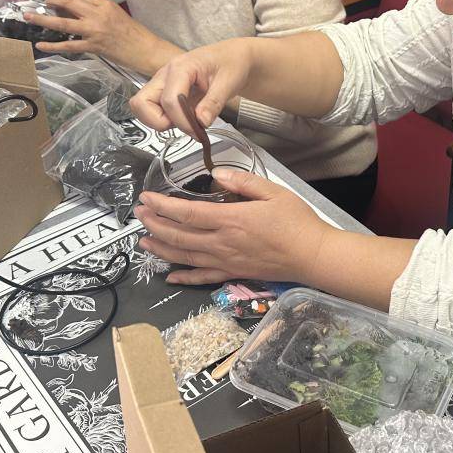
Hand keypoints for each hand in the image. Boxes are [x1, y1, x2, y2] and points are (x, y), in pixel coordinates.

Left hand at [31, 0, 165, 71]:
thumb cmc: (136, 34)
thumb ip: (99, 11)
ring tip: (28, 17)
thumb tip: (79, 11)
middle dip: (52, 2)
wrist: (147, 50)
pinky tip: (41, 45)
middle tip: (42, 4)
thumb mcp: (118, 15)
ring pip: (63, 22)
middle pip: (69, 3)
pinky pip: (68, 45)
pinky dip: (53, 45)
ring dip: (43, 19)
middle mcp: (98, 14)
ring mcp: (94, 30)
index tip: (62, 2)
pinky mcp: (93, 46)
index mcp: (105, 4)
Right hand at [131, 39, 253, 133]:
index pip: (169, 100)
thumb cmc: (231, 63)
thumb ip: (213, 103)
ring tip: (187, 120)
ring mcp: (162, 83)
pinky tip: (186, 118)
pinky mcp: (165, 91)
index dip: (181, 120)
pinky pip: (154, 109)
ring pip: (143, 107)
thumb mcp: (229, 82)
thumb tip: (201, 122)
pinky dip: (166, 119)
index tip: (198, 131)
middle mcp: (165, 74)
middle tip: (184, 125)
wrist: (233, 57)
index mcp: (181, 67)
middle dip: (159, 122)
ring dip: (161, 121)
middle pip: (141, 103)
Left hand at [133, 168, 332, 284]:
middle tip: (139, 215)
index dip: (162, 206)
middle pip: (179, 235)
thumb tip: (217, 174)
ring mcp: (226, 261)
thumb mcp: (274, 192)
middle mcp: (222, 243)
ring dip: (161, 249)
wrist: (313, 256)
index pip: (187, 214)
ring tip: (143, 241)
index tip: (146, 198)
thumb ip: (243, 181)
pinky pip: (203, 278)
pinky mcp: (234, 274)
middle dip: (154, 225)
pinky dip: (184, 278)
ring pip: (185, 257)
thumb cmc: (297, 222)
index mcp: (231, 219)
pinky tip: (170, 277)